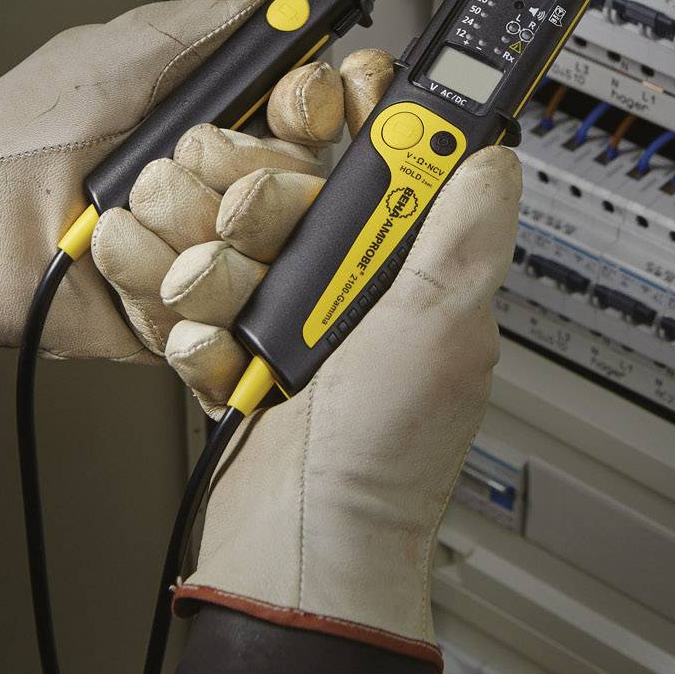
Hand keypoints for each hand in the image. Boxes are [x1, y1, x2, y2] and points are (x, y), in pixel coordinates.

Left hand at [0, 0, 281, 399]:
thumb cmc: (16, 142)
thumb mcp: (116, 57)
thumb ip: (205, 25)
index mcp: (214, 124)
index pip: (308, 119)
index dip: (314, 107)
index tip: (300, 102)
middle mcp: (219, 190)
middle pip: (300, 184)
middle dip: (239, 166)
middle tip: (178, 157)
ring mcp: (205, 256)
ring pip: (264, 245)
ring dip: (185, 219)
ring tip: (121, 208)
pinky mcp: (184, 318)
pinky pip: (220, 308)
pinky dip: (160, 275)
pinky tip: (113, 256)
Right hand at [93, 63, 521, 660]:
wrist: (299, 553)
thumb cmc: (386, 458)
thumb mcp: (444, 327)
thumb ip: (467, 230)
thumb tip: (495, 150)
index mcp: (403, 262)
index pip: (360, 154)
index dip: (327, 125)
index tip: (299, 120)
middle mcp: (344, 281)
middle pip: (267, 184)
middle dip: (248, 212)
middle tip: (252, 255)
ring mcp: (280, 315)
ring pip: (211, 235)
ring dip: (204, 274)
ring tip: (225, 321)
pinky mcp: (226, 347)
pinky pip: (179, 302)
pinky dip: (188, 333)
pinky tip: (218, 365)